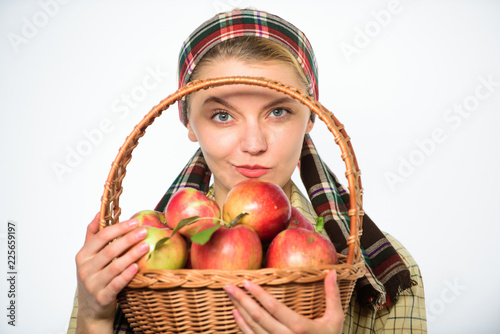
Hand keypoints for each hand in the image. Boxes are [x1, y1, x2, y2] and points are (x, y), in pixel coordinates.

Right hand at [75, 213, 148, 332]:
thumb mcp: (89, 256)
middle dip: (128, 239)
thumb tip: (99, 212)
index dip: (119, 227)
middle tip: (144, 231)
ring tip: (146, 246)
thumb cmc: (94, 277)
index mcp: (82, 255)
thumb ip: (93, 234)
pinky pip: (116, 284)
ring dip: (131, 255)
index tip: (135, 221)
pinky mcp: (102, 297)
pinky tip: (137, 267)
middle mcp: (85, 269)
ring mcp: (92, 284)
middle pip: (109, 250)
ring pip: (114, 266)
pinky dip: (127, 275)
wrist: (91, 309)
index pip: (101, 236)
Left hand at [223, 270, 343, 333]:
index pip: (274, 308)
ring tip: (230, 296)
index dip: (258, 294)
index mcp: (300, 327)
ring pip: (252, 328)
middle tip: (228, 286)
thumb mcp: (335, 319)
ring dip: (239, 311)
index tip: (246, 281)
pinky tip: (235, 314)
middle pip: (258, 317)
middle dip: (241, 300)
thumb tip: (332, 272)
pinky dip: (242, 326)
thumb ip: (332, 295)